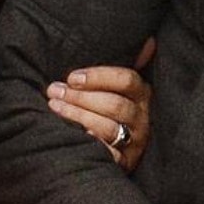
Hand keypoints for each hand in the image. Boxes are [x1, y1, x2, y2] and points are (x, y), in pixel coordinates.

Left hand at [45, 37, 155, 171]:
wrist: (117, 149)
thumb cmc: (110, 110)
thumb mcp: (121, 88)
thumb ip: (129, 65)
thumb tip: (149, 41)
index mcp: (143, 95)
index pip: (127, 80)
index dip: (99, 76)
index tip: (72, 77)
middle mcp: (142, 118)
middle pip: (115, 105)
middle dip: (81, 97)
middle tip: (54, 91)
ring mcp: (134, 142)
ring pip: (109, 128)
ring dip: (78, 115)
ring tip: (55, 107)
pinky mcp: (125, 162)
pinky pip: (108, 154)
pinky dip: (90, 143)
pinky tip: (72, 134)